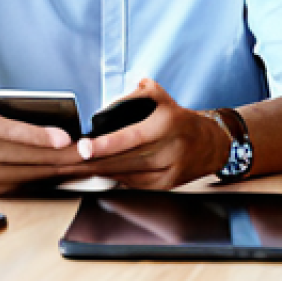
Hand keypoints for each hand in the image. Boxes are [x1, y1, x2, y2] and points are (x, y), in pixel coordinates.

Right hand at [0, 97, 86, 196]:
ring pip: (36, 175)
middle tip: (88, 150)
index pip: (15, 132)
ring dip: (64, 169)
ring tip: (86, 161)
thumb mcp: (1, 105)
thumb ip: (23, 106)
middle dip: (64, 155)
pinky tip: (71, 172)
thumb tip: (62, 112)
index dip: (41, 136)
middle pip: (31, 158)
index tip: (65, 138)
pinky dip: (54, 178)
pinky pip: (33, 185)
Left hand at [73, 79, 229, 189]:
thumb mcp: (161, 97)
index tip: (84, 147)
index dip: (105, 144)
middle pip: (125, 160)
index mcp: (167, 124)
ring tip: (79, 167)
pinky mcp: (168, 185)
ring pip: (129, 175)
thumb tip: (109, 106)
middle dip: (95, 161)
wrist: (212, 143)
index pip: (130, 137)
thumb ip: (135, 95)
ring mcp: (170, 170)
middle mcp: (170, 149)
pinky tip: (104, 172)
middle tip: (70, 160)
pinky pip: (136, 185)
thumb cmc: (180, 119)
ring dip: (103, 171)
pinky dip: (118, 178)